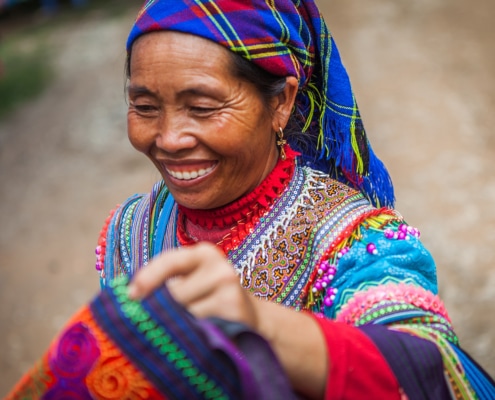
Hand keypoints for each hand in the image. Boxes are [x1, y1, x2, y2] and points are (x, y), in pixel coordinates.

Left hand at [127, 242, 258, 328]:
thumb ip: (167, 282)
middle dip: (162, 310)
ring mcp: (230, 289)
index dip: (147, 277)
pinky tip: (197, 336)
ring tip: (185, 328)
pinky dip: (193, 336)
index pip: (170, 261)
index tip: (130, 296)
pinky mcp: (236, 312)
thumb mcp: (192, 280)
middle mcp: (219, 267)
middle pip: (174, 294)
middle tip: (156, 322)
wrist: (252, 317)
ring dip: (178, 325)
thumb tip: (130, 298)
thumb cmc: (210, 297)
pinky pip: (201, 327)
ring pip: (186, 313)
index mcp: (204, 253)